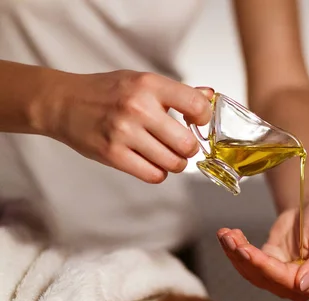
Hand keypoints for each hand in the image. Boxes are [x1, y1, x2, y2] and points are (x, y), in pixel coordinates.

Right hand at [40, 70, 213, 182]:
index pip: (196, 105)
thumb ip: (178, 92)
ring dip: (174, 163)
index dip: (203, 118)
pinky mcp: (113, 154)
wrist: (63, 103)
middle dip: (189, 148)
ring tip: (165, 154)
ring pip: (173, 163)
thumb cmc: (106, 92)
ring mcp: (124, 133)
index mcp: (149, 85)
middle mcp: (138, 108)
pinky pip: (153, 175)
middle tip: (182, 145)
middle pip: (187, 144)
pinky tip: (151, 162)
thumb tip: (210, 95)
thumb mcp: (142, 81)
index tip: (197, 121)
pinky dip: (158, 172)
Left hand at [217, 198, 308, 300]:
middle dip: (243, 257)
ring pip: (251, 272)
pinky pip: (246, 264)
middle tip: (229, 237)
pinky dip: (234, 250)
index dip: (262, 266)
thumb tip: (303, 285)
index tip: (245, 250)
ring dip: (234, 253)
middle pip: (263, 277)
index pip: (284, 280)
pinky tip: (227, 236)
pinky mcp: (266, 267)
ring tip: (225, 234)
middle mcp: (297, 288)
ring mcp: (279, 279)